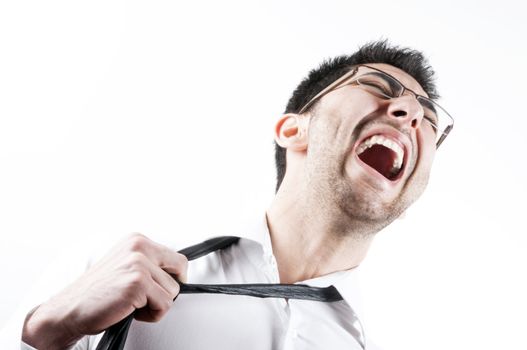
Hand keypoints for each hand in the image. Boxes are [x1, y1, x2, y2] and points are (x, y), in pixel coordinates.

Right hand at [22, 233, 187, 349]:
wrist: (69, 310)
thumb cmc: (98, 293)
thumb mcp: (125, 265)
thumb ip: (149, 262)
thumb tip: (179, 273)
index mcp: (137, 240)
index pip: (177, 258)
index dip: (172, 277)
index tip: (157, 287)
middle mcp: (139, 246)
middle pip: (180, 269)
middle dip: (168, 288)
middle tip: (145, 297)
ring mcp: (138, 263)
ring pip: (173, 291)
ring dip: (156, 304)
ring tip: (132, 304)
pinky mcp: (137, 283)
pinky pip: (165, 305)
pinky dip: (151, 315)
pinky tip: (130, 311)